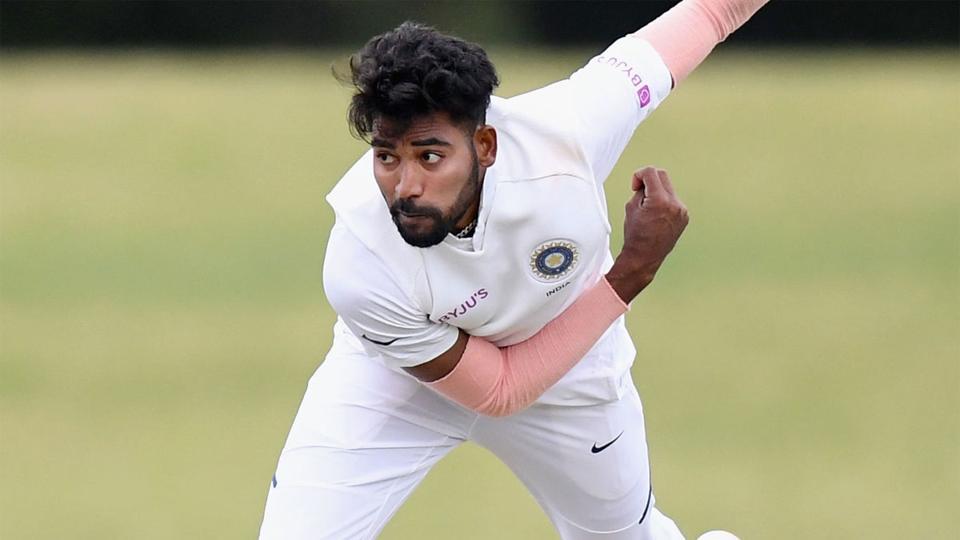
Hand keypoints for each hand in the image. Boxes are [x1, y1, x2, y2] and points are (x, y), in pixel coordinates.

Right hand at [605, 167, 688, 302]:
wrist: (644, 257)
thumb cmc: (635, 234)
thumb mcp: (631, 207)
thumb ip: (641, 190)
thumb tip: (648, 183)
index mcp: (660, 200)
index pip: (651, 172)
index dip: (639, 175)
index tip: (634, 186)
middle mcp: (674, 204)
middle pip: (662, 176)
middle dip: (649, 180)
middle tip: (640, 191)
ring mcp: (682, 211)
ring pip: (669, 188)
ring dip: (658, 191)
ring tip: (648, 207)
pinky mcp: (685, 217)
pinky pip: (674, 201)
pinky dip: (664, 202)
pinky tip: (656, 215)